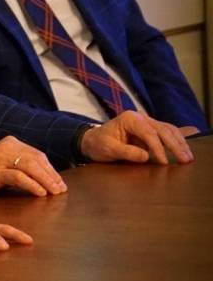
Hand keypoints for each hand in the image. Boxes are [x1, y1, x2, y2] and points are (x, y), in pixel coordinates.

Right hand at [0, 136, 66, 195]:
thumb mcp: (6, 165)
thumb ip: (23, 166)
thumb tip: (51, 178)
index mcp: (10, 143)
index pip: (36, 155)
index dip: (50, 170)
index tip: (60, 183)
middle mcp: (4, 146)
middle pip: (34, 160)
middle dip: (50, 175)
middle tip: (60, 189)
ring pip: (28, 166)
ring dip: (45, 180)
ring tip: (54, 192)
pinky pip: (18, 177)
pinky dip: (31, 184)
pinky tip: (40, 192)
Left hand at [81, 111, 195, 163]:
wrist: (92, 140)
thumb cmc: (99, 144)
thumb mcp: (108, 149)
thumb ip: (126, 152)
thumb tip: (146, 156)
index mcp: (129, 119)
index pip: (148, 133)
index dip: (158, 148)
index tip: (163, 162)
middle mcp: (140, 117)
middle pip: (163, 130)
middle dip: (175, 145)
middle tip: (185, 160)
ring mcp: (146, 122)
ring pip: (168, 130)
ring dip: (179, 143)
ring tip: (188, 157)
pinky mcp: (150, 129)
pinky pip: (167, 133)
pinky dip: (177, 141)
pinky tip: (184, 149)